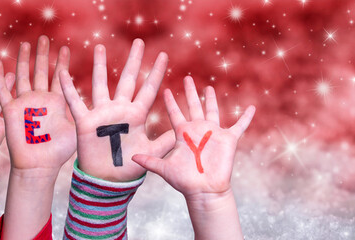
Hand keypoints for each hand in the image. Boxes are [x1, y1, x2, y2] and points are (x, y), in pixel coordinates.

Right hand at [0, 36, 74, 238]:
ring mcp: (24, 103)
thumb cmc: (58, 152)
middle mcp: (40, 99)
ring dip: (23, 60)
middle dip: (42, 55)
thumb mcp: (76, 128)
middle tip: (43, 38)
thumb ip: (82, 111)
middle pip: (40, 71)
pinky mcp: (10, 111)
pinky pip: (3, 91)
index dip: (61, 62)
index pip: (59, 76)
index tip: (65, 47)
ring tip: (24, 44)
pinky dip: (0, 78)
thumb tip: (100, 101)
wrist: (38, 166)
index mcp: (56, 102)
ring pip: (22, 76)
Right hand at [58, 39, 174, 181]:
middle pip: (127, 79)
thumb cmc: (128, 168)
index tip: (163, 55)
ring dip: (100, 66)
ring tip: (100, 47)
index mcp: (136, 115)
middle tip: (139, 42)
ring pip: (101, 84)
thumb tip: (181, 129)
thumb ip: (165, 141)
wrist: (106, 180)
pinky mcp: (86, 122)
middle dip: (134, 61)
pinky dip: (68, 89)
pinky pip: (75, 102)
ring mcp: (102, 113)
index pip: (149, 89)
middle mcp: (120, 110)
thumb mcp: (151, 153)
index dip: (156, 73)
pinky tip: (64, 74)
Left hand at [132, 76, 254, 197]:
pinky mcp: (228, 139)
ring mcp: (213, 133)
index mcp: (182, 134)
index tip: (165, 89)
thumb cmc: (184, 181)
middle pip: (193, 106)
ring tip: (209, 87)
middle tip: (187, 78)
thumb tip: (132, 158)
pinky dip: (246, 117)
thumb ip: (149, 161)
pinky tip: (252, 108)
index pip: (175, 113)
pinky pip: (239, 126)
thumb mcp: (164, 168)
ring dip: (211, 99)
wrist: (204, 190)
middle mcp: (197, 130)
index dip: (170, 102)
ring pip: (212, 111)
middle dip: (190, 92)